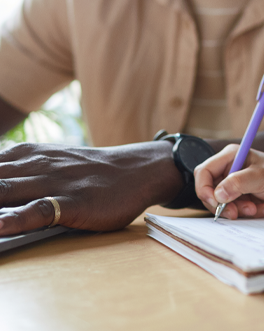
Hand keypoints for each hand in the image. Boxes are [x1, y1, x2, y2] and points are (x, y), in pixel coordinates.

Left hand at [0, 141, 183, 233]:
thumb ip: (20, 169)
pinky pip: (37, 210)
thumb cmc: (94, 171)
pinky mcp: (73, 203)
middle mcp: (35, 165)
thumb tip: (1, 187)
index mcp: (27, 154)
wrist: (139, 169)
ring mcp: (53, 183)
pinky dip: (13, 218)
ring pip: (3, 192)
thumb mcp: (53, 160)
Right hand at [194, 145, 263, 218]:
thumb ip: (238, 183)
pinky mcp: (243, 201)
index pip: (204, 172)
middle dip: (222, 205)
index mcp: (232, 156)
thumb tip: (217, 194)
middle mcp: (231, 171)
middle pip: (209, 192)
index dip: (204, 188)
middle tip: (236, 213)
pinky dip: (248, 214)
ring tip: (257, 208)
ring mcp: (236, 187)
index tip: (215, 202)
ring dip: (239, 210)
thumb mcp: (262, 177)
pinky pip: (235, 213)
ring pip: (221, 205)